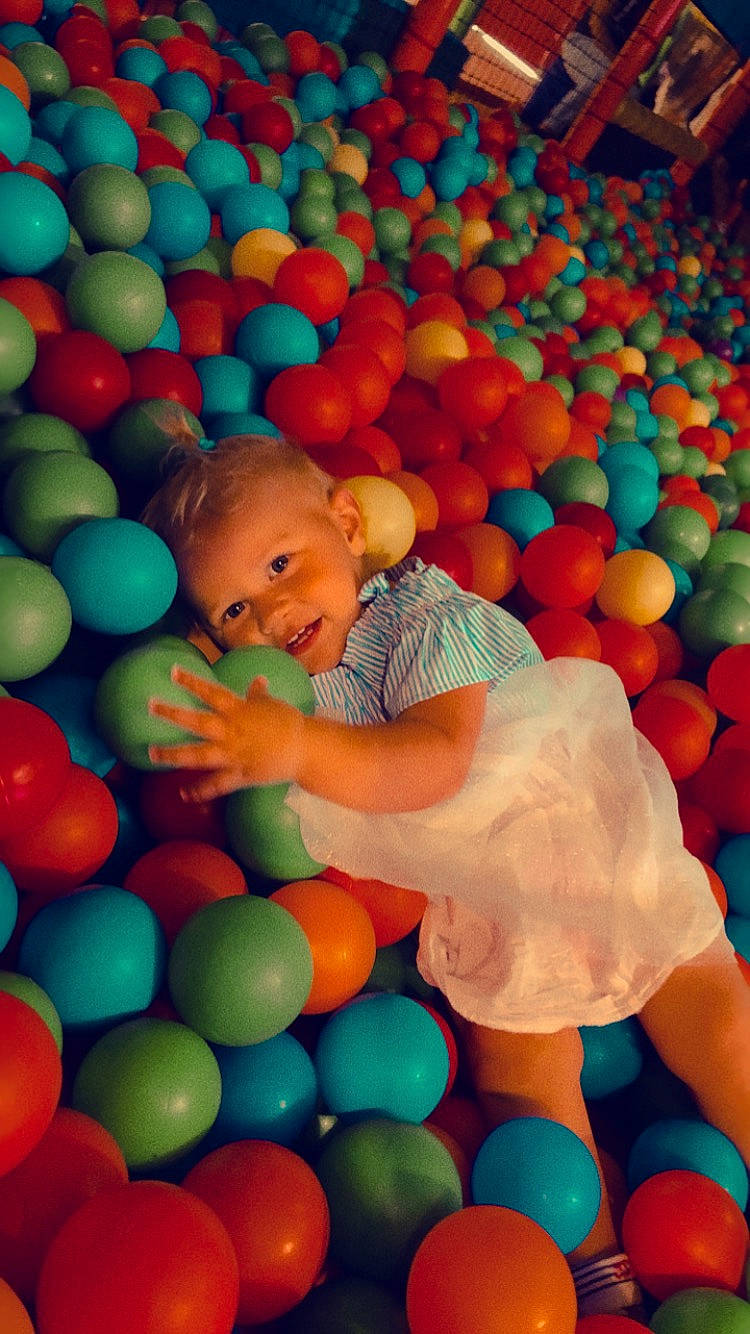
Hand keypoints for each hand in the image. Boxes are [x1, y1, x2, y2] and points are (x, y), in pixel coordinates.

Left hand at [147, 667, 304, 800]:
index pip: (212, 692)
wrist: (305, 749)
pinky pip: (217, 785)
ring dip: (174, 755)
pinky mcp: (240, 775)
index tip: (173, 672)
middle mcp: (231, 731)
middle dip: (173, 714)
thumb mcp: (272, 705)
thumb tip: (258, 680)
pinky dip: (200, 791)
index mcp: (239, 710)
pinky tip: (184, 794)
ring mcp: (234, 754)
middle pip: (197, 722)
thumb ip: (258, 695)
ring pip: (199, 755)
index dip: (192, 682)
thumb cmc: (288, 723)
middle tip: (151, 706)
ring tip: (152, 754)